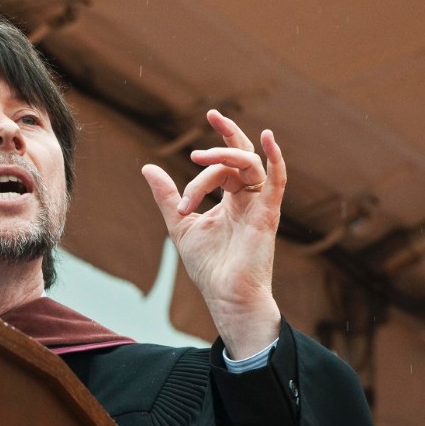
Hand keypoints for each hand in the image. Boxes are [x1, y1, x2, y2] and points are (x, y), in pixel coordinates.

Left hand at [141, 109, 284, 358]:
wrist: (225, 295)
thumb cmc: (208, 266)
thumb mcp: (180, 223)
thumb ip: (167, 196)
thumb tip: (147, 168)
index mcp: (231, 199)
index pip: (225, 165)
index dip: (213, 151)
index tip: (200, 138)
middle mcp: (248, 198)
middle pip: (239, 158)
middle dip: (225, 139)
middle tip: (204, 130)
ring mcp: (260, 205)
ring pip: (249, 165)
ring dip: (224, 158)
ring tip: (198, 161)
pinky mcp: (267, 215)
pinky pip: (277, 181)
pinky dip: (275, 158)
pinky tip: (268, 138)